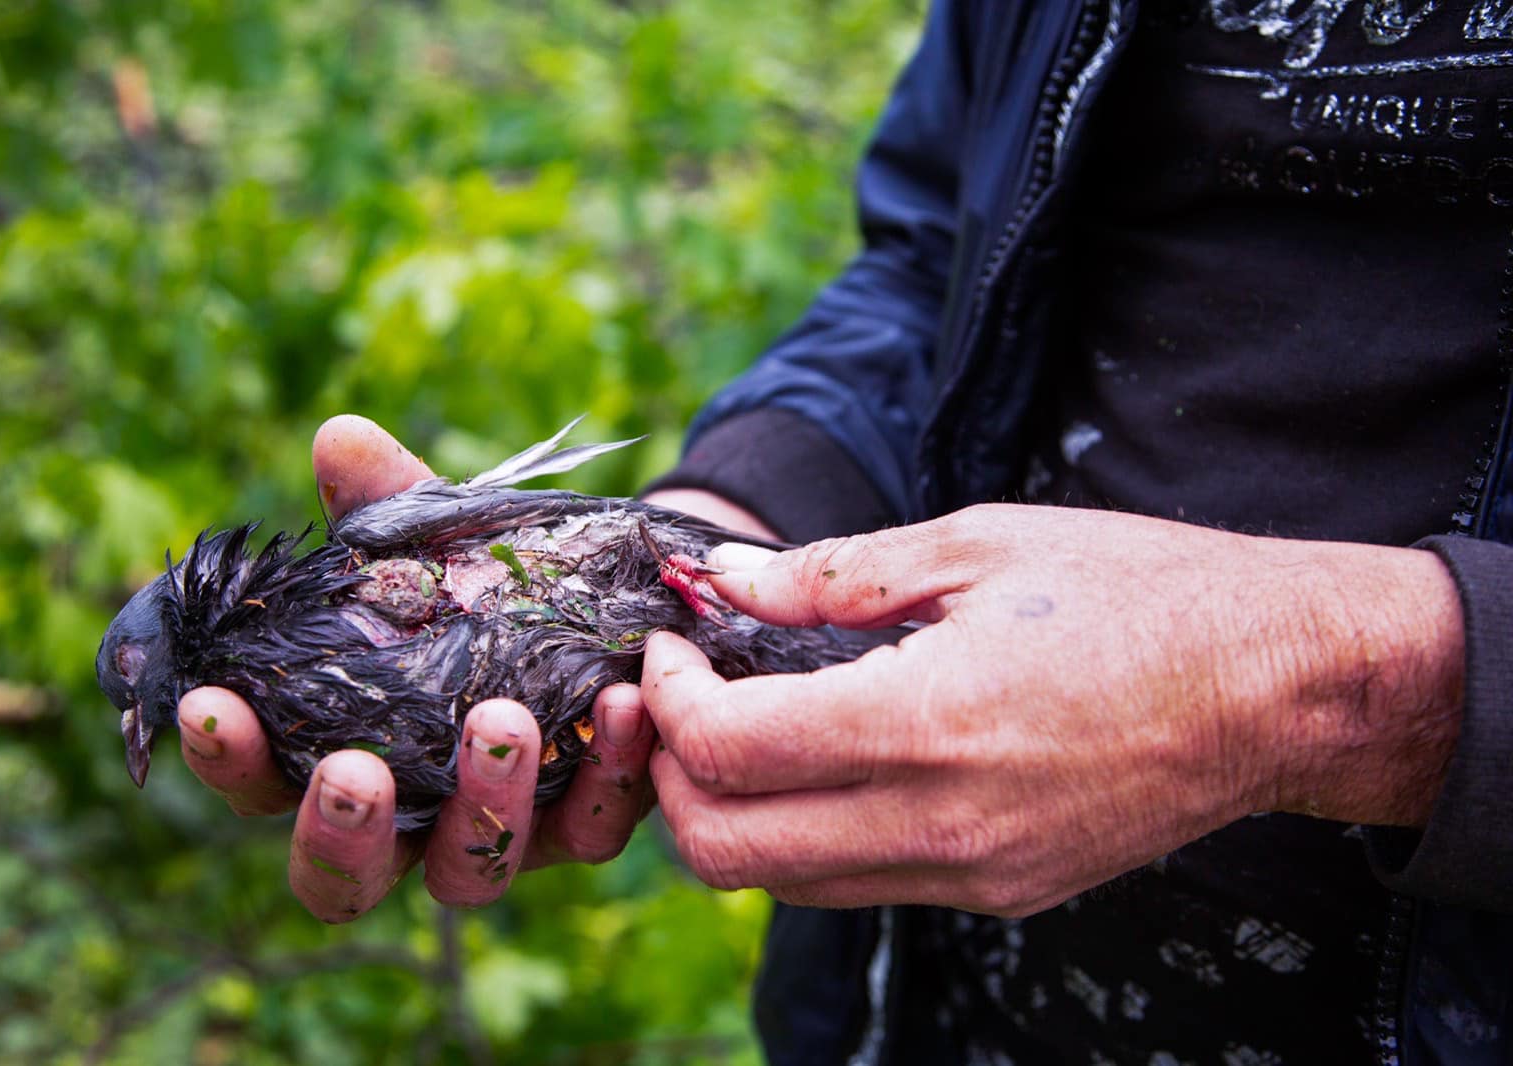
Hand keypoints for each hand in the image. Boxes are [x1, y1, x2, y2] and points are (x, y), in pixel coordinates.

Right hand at [177, 415, 658, 919]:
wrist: (600, 608)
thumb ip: (385, 506)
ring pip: (468, 874)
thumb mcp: (432, 542)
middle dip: (341, 832)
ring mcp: (492, 835)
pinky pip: (594, 825)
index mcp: (337, 754)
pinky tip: (622, 702)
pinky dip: (610, 770)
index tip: (210, 704)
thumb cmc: (479, 587)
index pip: (258, 782)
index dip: (227, 755)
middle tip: (356, 771)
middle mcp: (405, 820)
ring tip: (502, 719)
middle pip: (343, 880)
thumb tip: (343, 438)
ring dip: (484, 804)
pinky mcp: (583, 826)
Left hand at [642, 504, 1464, 916]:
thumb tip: (725, 580)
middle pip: (728, 851)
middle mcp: (938, 823)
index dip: (668, 697)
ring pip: (783, 883)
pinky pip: (857, 884)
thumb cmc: (1139, 594)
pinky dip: (804, 833)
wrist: (1274, 689)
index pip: (730, 749)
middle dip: (671, 774)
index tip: (669, 645)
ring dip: (730, 811)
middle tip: (680, 697)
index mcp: (927, 723)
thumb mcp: (979, 546)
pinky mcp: (997, 891)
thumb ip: (833, 574)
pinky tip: (824, 756)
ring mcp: (969, 874)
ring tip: (743, 722)